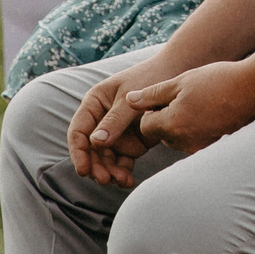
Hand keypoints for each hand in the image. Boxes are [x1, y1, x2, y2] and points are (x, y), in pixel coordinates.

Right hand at [68, 66, 162, 187]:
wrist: (176, 72)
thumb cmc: (149, 77)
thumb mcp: (130, 97)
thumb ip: (115, 120)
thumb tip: (95, 142)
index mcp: (94, 104)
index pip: (78, 131)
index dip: (78, 152)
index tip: (84, 170)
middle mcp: (101, 121)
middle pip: (91, 150)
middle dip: (96, 166)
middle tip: (105, 179)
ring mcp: (116, 133)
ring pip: (106, 159)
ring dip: (110, 172)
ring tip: (122, 180)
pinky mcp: (132, 142)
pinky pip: (122, 161)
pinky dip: (123, 171)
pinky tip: (129, 180)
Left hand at [130, 60, 254, 154]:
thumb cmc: (217, 81)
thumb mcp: (180, 81)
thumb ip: (152, 94)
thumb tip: (128, 101)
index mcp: (172, 125)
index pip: (146, 126)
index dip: (153, 110)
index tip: (170, 96)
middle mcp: (183, 143)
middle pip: (162, 134)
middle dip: (167, 118)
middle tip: (187, 98)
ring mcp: (200, 148)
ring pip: (179, 137)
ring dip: (183, 123)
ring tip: (202, 104)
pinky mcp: (213, 148)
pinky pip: (195, 140)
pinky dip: (199, 129)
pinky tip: (212, 113)